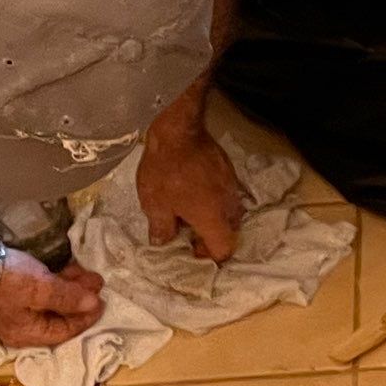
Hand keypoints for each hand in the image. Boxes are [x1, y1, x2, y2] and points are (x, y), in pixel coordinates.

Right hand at [0, 250, 106, 348]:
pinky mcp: (10, 294)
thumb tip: (93, 304)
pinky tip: (66, 271)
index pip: (64, 332)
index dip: (86, 318)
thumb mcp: (41, 289)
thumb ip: (68, 298)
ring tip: (87, 273)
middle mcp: (20, 327)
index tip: (103, 302)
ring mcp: (14, 311)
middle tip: (97, 283)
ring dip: (69, 290)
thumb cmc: (7, 281)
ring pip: (49, 304)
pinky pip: (40, 294)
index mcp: (27, 334)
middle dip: (79, 301)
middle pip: (57, 318)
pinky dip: (55, 284)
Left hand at [138, 119, 246, 260]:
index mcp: (212, 217)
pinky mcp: (228, 169)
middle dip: (213, 237)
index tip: (193, 250)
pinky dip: (215, 200)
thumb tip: (164, 242)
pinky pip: (226, 194)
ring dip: (215, 218)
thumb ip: (162, 228)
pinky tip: (196, 191)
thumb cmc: (166, 170)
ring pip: (230, 211)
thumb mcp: (155, 204)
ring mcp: (231, 185)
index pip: (224, 247)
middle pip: (230, 231)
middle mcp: (228, 204)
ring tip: (192, 212)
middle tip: (191, 233)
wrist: (179, 130)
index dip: (210, 255)